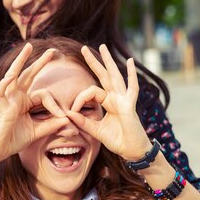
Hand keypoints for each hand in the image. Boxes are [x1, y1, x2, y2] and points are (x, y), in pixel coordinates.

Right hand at [0, 43, 68, 161]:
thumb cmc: (14, 139)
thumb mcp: (38, 131)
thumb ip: (52, 125)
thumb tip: (69, 119)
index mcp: (25, 101)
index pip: (44, 94)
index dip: (55, 105)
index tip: (64, 116)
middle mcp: (16, 97)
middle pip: (28, 75)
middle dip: (39, 62)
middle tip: (52, 50)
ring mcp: (8, 101)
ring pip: (13, 76)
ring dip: (20, 61)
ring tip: (28, 48)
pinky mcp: (1, 109)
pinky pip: (1, 93)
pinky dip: (4, 84)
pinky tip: (10, 76)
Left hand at [65, 44, 151, 160]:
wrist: (132, 151)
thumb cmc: (118, 140)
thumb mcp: (96, 131)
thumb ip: (83, 122)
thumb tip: (68, 112)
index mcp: (108, 102)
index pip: (91, 92)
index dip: (80, 98)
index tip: (72, 110)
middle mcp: (116, 98)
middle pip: (103, 76)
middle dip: (94, 62)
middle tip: (83, 48)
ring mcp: (124, 100)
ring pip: (114, 76)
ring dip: (108, 61)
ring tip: (102, 47)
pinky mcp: (130, 106)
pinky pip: (132, 88)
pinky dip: (132, 75)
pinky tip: (130, 61)